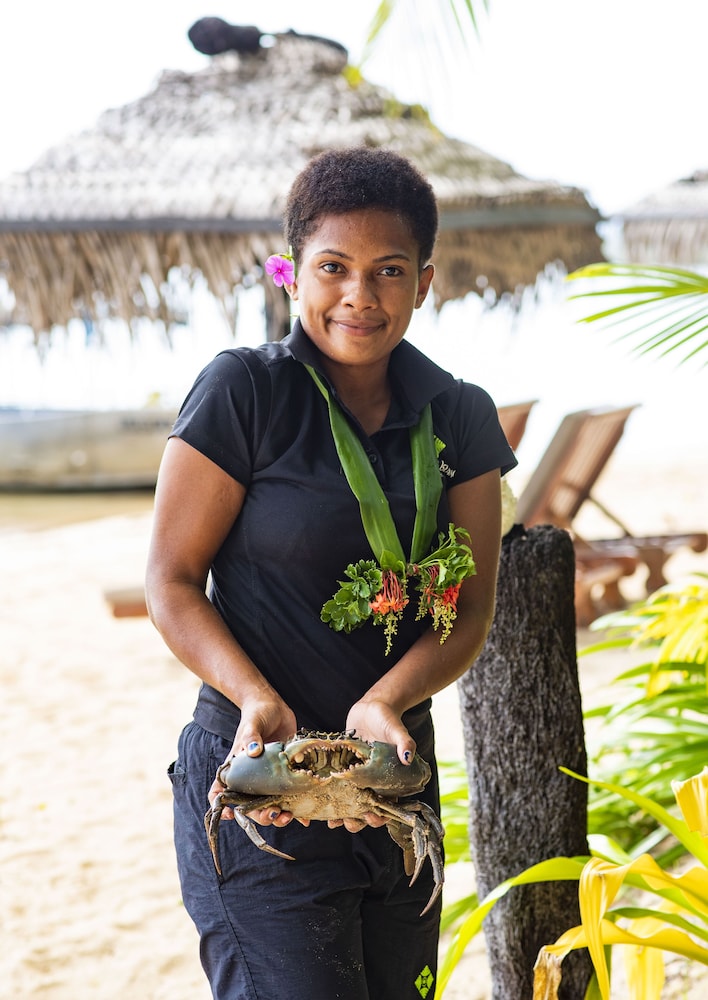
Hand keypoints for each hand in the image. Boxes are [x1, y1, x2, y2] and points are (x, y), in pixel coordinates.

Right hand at [208, 695, 297, 826]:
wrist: (276, 707)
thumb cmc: (257, 714)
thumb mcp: (252, 724)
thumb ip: (251, 737)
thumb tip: (253, 751)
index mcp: (236, 768)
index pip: (220, 791)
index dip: (221, 806)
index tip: (230, 814)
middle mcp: (251, 777)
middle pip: (249, 806)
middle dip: (260, 815)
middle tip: (274, 814)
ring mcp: (269, 778)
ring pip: (269, 805)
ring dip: (278, 816)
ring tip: (289, 816)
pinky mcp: (285, 775)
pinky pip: (288, 796)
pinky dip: (296, 808)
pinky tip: (305, 816)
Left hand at [321, 699, 416, 833]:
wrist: (371, 707)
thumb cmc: (387, 718)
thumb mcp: (396, 729)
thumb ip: (404, 741)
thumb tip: (408, 757)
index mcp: (389, 779)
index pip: (388, 806)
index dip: (381, 816)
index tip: (372, 817)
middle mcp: (372, 782)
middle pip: (366, 809)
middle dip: (357, 821)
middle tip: (348, 823)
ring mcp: (356, 777)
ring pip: (349, 802)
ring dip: (340, 813)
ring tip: (331, 821)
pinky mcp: (342, 768)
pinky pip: (335, 785)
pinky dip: (328, 795)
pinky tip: (317, 802)